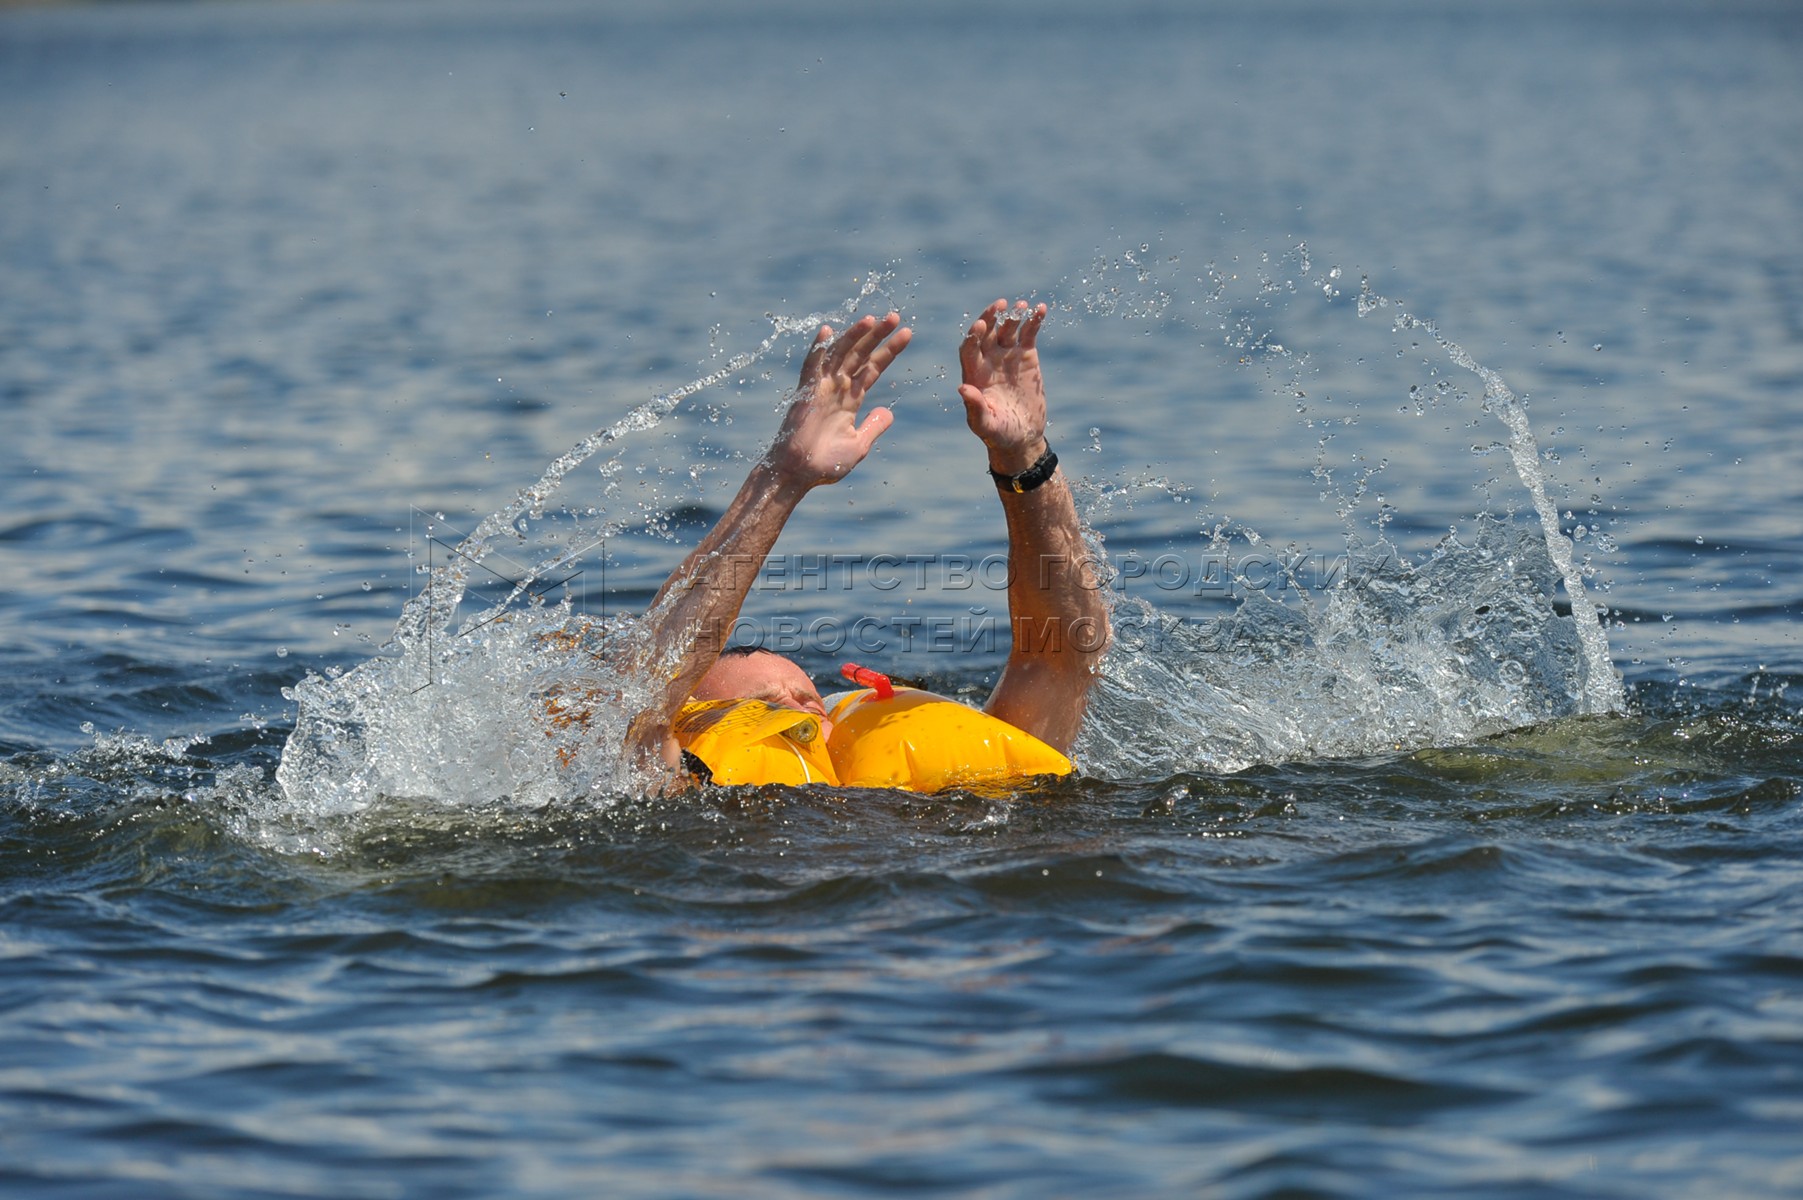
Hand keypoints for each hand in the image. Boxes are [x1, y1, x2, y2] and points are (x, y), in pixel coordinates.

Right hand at [768, 312, 910, 487]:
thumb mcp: (859, 444)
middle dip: (877, 336)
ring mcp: (821, 388)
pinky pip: (812, 367)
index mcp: (850, 399)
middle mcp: (837, 388)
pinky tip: (828, 330)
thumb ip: (874, 426)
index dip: (889, 351)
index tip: (907, 334)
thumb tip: (889, 412)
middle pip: (860, 355)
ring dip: (855, 336)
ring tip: (873, 319)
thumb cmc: (826, 464)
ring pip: (840, 354)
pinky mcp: (806, 394)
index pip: (872, 368)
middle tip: (895, 316)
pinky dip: (818, 349)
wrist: (800, 475)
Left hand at [958, 299, 1048, 474]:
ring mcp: (1007, 356)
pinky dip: (1034, 320)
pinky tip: (1041, 309)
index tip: (981, 325)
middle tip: (1000, 305)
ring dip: (1013, 316)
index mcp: (974, 374)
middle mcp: (988, 360)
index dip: (974, 336)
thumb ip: (975, 407)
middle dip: (991, 317)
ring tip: (1021, 306)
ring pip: (1007, 329)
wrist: (1023, 436)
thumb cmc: (999, 433)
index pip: (969, 349)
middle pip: (987, 333)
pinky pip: (1029, 333)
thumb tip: (962, 388)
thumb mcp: (986, 424)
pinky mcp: (1026, 355)